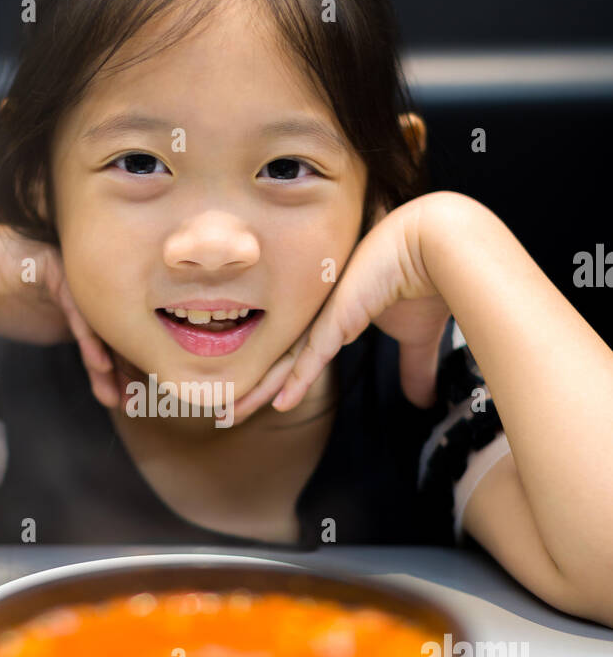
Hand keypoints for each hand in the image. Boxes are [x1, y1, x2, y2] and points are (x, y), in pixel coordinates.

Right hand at [0, 223, 120, 407]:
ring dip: (112, 364)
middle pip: (119, 328)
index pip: (123, 332)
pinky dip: (90, 340)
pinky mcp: (57, 270)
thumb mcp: (57, 330)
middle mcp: (92, 283)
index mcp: (98, 294)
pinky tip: (100, 366)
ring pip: (102, 323)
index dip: (131, 368)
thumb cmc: (10, 304)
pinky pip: (78, 310)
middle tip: (134, 402)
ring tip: (117, 397)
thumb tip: (116, 384)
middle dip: (127, 370)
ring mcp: (76, 275)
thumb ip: (87, 348)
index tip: (136, 400)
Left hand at [240, 194, 452, 418]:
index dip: (273, 379)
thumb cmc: (425, 280)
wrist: (436, 243)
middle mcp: (320, 315)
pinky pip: (313, 353)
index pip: (294, 354)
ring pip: (282, 360)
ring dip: (256, 390)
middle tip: (221, 412)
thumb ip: (414, 367)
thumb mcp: (416, 336)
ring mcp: (325, 314)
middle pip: (275, 359)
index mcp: (332, 316)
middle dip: (248, 388)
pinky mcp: (339, 315)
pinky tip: (280, 403)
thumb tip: (424, 399)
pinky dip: (296, 379)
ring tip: (226, 413)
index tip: (251, 400)